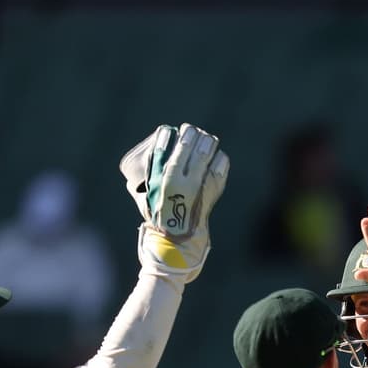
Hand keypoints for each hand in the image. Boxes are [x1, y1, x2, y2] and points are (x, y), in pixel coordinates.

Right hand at [122, 123, 229, 276]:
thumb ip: (153, 164)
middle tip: (196, 134)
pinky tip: (217, 158)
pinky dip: (220, 161)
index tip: (180, 131)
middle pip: (192, 144)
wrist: (176, 236)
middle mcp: (182, 179)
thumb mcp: (147, 188)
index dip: (179, 135)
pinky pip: (220, 168)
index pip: (172, 143)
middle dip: (195, 136)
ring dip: (208, 144)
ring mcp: (200, 185)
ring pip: (207, 153)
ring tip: (208, 142)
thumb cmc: (158, 210)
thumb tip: (165, 139)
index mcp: (164, 176)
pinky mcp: (212, 191)